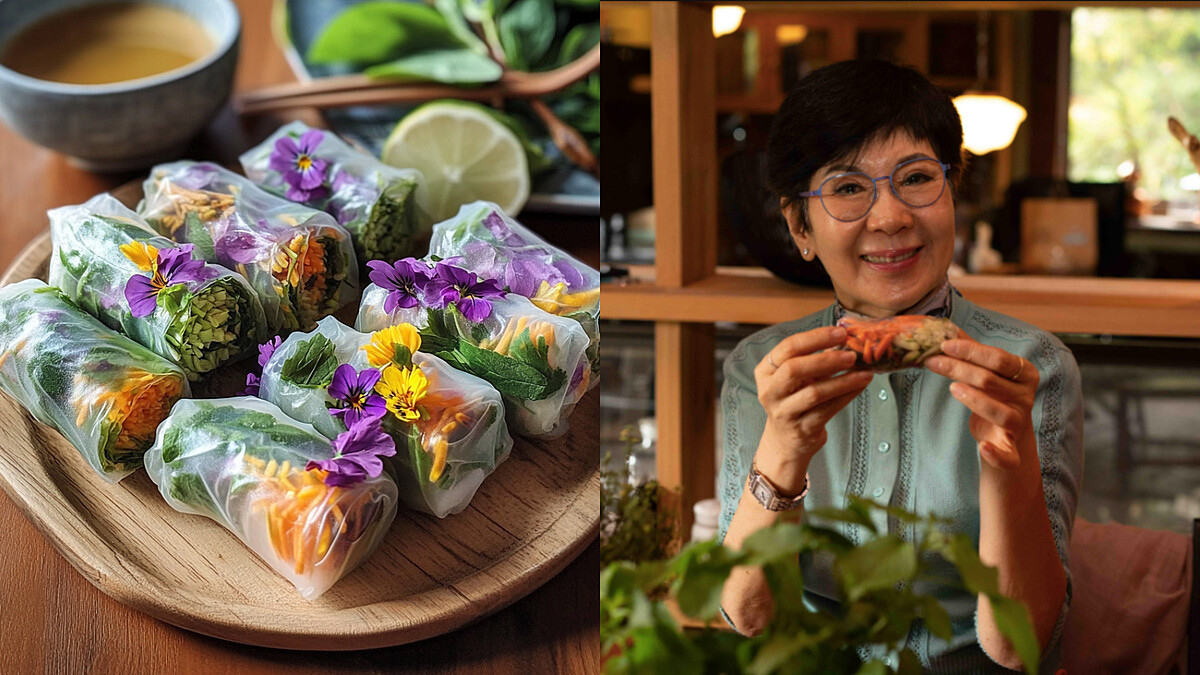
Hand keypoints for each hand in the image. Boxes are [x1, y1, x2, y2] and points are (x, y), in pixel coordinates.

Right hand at [754, 326, 873, 481]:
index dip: (816, 337)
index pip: (788, 347)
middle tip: (852, 354)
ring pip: (814, 392)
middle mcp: (769, 391)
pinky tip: (860, 386)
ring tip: (864, 372)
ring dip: (842, 380)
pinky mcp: (801, 429)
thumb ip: (813, 358)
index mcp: (765, 371)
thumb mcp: (795, 378)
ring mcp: (783, 412)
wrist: (785, 441)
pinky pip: (827, 410)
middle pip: (795, 369)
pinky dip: (846, 396)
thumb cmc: (794, 400)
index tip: (840, 332)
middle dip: (826, 359)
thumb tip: (845, 339)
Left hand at [923, 339, 1037, 471]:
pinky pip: (1008, 455)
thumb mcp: (987, 375)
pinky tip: (982, 447)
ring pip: (1002, 413)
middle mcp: (1026, 398)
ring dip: (976, 401)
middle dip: (960, 369)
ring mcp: (1021, 426)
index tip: (944, 345)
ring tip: (952, 389)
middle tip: (932, 362)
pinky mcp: (1013, 453)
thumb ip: (972, 353)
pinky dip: (996, 453)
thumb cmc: (995, 401)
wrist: (1008, 444)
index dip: (971, 350)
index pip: (998, 358)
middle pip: (992, 381)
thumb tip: (948, 327)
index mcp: (1024, 374)